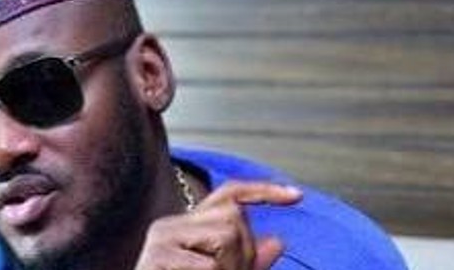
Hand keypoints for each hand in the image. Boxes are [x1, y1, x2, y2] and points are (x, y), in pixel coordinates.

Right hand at [134, 181, 301, 269]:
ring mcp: (161, 238)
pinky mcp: (156, 255)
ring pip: (225, 236)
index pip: (228, 195)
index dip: (263, 191)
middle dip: (244, 255)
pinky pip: (209, 265)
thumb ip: (248, 264)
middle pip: (234, 218)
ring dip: (231, 269)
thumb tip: (277, 241)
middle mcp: (171, 225)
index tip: (296, 196)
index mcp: (187, 228)